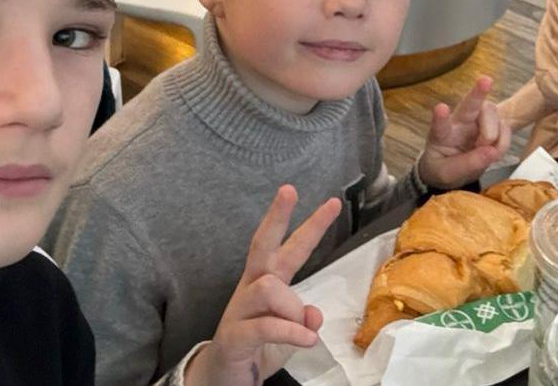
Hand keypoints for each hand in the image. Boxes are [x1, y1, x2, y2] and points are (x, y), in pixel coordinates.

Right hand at [185, 187, 341, 385]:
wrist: (224, 378)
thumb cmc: (259, 348)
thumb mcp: (290, 333)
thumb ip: (303, 319)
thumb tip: (314, 314)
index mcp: (266, 282)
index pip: (287, 247)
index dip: (310, 226)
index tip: (333, 202)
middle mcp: (250, 288)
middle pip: (261, 245)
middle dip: (277, 216)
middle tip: (289, 190)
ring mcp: (239, 310)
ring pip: (270, 287)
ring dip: (293, 307)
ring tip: (303, 328)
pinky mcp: (233, 336)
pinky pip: (265, 325)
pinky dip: (291, 332)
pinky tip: (307, 340)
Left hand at [418, 76, 510, 188]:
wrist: (452, 170)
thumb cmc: (444, 167)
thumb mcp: (448, 174)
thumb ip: (466, 165)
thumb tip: (492, 152)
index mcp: (442, 134)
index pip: (440, 126)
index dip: (440, 117)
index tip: (440, 108)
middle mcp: (460, 122)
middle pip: (469, 104)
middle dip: (478, 92)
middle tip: (486, 80)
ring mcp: (478, 121)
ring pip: (492, 113)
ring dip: (494, 134)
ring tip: (486, 152)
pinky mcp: (494, 126)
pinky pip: (506, 129)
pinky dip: (504, 143)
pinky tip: (494, 152)